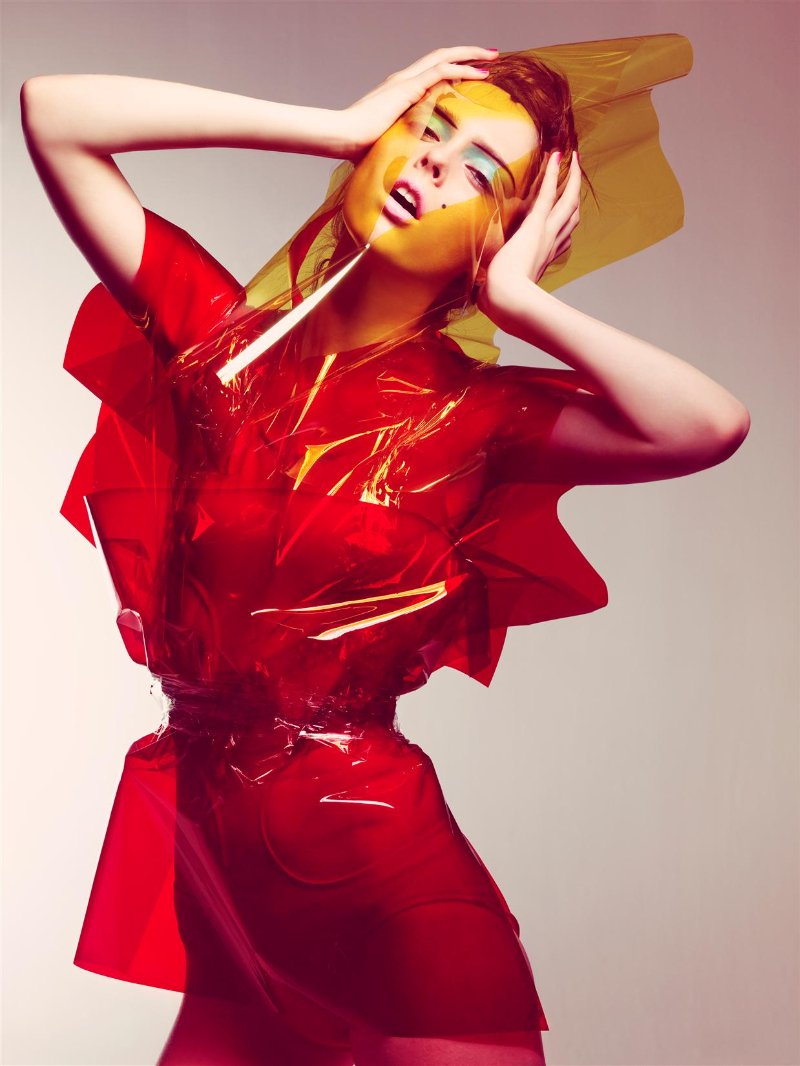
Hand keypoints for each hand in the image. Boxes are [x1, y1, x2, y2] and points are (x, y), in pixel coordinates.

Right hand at [338, 46, 498, 160]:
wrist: (342, 138)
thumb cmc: (358, 148)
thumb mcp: (388, 147)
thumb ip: (401, 151)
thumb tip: (407, 175)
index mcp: (399, 91)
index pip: (431, 70)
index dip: (453, 67)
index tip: (473, 70)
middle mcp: (404, 80)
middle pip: (441, 56)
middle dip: (468, 53)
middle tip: (490, 55)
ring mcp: (405, 81)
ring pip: (444, 57)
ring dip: (470, 54)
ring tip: (492, 56)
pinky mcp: (407, 88)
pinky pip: (441, 71)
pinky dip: (463, 68)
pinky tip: (481, 73)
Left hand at [476, 151, 581, 319]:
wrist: (505, 300)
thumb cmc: (498, 300)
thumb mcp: (496, 291)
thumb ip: (489, 288)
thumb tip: (475, 295)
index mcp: (541, 261)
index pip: (561, 240)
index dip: (567, 226)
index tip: (568, 214)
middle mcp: (550, 245)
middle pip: (571, 216)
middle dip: (575, 195)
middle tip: (577, 175)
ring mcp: (546, 234)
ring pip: (568, 201)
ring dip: (572, 178)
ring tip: (573, 159)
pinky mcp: (536, 224)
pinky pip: (550, 193)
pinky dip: (555, 173)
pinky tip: (558, 155)